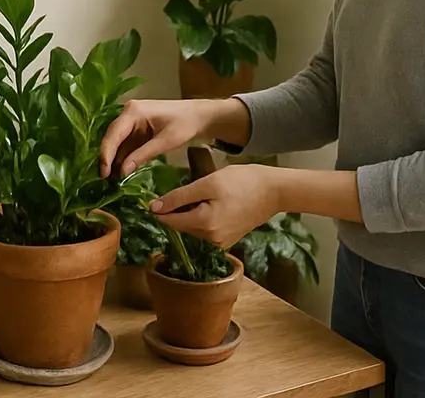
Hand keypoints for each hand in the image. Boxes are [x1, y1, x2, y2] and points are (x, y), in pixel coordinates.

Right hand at [99, 99, 211, 178]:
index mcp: (134, 111)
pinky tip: (120, 172)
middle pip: (112, 137)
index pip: (113, 133)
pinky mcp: (137, 129)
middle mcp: (129, 113)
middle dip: (108, 158)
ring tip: (111, 180)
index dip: (106, 154)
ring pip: (117, 142)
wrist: (200, 117)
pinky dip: (123, 157)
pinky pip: (126, 144)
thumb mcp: (166, 141)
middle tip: (104, 179)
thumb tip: (122, 170)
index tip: (104, 172)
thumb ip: (143, 155)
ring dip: (114, 159)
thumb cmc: (186, 124)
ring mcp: (132, 120)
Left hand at [151, 165, 280, 248]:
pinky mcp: (228, 240)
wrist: (274, 191)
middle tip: (178, 190)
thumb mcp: (208, 183)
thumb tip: (155, 208)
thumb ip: (180, 197)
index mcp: (204, 225)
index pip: (170, 221)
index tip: (150, 197)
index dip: (159, 209)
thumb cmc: (243, 182)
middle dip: (176, 210)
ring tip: (199, 194)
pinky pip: (206, 230)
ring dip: (190, 214)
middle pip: (182, 225)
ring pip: (193, 228)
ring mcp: (221, 243)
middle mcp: (211, 240)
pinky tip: (211, 203)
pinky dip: (203, 218)